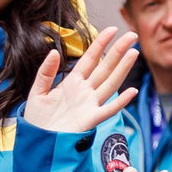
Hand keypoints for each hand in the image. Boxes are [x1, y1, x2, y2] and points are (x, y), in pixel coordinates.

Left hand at [23, 30, 139, 133]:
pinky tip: (131, 91)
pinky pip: (108, 109)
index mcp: (73, 82)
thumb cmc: (38, 120)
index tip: (112, 30)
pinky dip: (120, 101)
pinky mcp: (90, 120)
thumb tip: (54, 52)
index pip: (91, 58)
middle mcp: (85, 91)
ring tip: (134, 53)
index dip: (101, 44)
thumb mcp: (37, 92)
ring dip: (122, 69)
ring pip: (110, 83)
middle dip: (118, 51)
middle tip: (132, 35)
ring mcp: (90, 104)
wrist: (37, 142)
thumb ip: (46, 72)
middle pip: (105, 67)